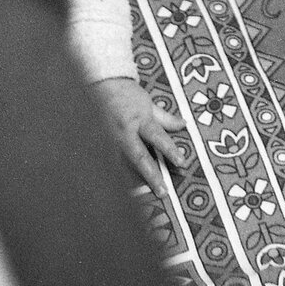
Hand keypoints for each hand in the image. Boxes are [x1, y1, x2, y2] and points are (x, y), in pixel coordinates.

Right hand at [92, 77, 186, 195]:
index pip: (157, 137)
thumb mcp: (149, 104)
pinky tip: (127, 192)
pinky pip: (112, 166)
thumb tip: (184, 125)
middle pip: (139, 157)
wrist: (101, 87)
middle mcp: (124, 133)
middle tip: (163, 192)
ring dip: (134, 183)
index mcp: (139, 120)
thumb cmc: (127, 95)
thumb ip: (166, 119)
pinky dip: (120, 179)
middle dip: (152, 176)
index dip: (170, 150)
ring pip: (123, 166)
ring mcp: (111, 142)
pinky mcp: (102, 147)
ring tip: (145, 198)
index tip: (182, 163)